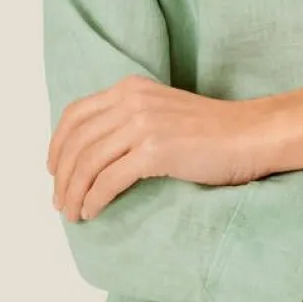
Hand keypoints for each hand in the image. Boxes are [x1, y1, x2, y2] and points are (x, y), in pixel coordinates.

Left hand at [47, 74, 263, 222]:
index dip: (57, 144)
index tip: (53, 170)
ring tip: (73, 213)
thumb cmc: (211, 130)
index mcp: (131, 88)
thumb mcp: (162, 110)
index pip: (76, 114)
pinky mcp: (155, 149)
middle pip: (77, 142)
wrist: (249, 134)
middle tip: (60, 202)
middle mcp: (132, 100)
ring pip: (88, 163)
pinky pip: (108, 180)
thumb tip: (94, 150)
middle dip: (62, 176)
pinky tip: (93, 212)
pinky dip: (94, 200)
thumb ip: (131, 118)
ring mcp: (144, 123)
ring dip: (74, 193)